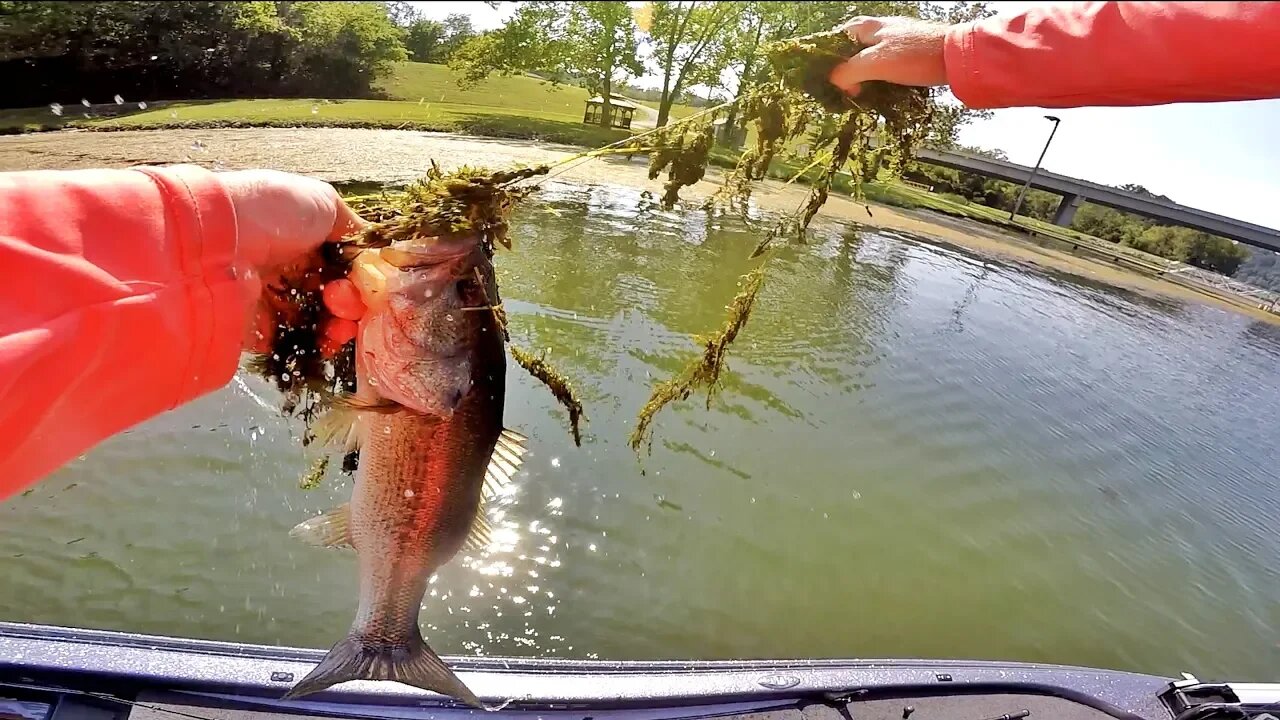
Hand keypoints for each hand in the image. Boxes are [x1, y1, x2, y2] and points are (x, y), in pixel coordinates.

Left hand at [220, 169, 367, 357]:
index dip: (360, 276)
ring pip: (320, 322)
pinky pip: (296, 344)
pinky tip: (329, 340)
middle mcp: (287, 269)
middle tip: (346, 301)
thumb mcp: (323, 203)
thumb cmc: (273, 211)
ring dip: (340, 326)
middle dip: (353, 303)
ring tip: (340, 323)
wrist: (217, 240)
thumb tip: (370, 251)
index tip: (367, 282)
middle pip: (335, 295)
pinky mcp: (259, 330)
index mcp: (302, 238)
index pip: (342, 265)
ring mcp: (273, 301)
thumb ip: (352, 227)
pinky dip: (317, 346)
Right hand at [828, 16, 949, 96]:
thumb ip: (849, 71)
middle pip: (853, 50)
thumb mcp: (875, 63)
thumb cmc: (915, 55)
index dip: (828, 57)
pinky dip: (880, 79)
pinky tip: (880, 93)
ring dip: (863, 77)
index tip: (824, 78)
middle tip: (843, 91)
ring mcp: (898, 42)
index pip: (837, 36)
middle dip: (846, 70)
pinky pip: (886, 67)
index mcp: (869, 27)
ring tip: (859, 96)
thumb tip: (835, 83)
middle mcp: (882, 30)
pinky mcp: (911, 55)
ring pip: (870, 60)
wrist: (958, 57)